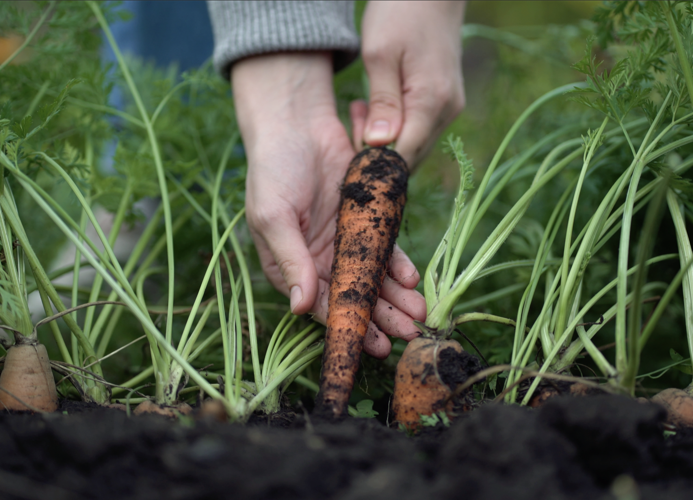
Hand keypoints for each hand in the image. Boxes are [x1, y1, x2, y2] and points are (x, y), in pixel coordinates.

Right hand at [232, 52, 425, 358]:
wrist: (297, 123)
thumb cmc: (273, 170)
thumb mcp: (274, 217)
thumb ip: (290, 260)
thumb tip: (299, 307)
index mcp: (291, 265)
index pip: (321, 305)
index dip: (347, 325)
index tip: (371, 344)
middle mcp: (318, 259)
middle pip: (353, 295)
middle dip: (380, 317)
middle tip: (407, 334)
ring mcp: (343, 240)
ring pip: (373, 276)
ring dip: (395, 297)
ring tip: (418, 313)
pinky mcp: (364, 219)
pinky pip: (384, 247)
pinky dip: (398, 264)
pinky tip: (412, 278)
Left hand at [351, 1, 465, 167]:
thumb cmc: (400, 13)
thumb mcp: (380, 55)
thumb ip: (382, 103)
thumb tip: (378, 145)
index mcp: (432, 101)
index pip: (404, 155)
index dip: (375, 164)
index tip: (349, 152)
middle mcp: (447, 111)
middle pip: (411, 156)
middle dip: (377, 154)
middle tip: (353, 121)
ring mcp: (449, 108)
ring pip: (415, 146)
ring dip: (385, 141)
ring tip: (360, 109)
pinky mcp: (446, 102)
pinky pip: (420, 130)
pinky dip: (396, 129)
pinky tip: (375, 107)